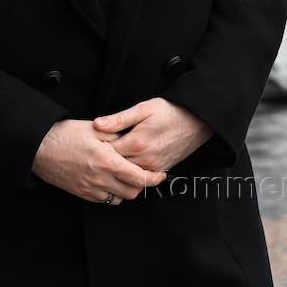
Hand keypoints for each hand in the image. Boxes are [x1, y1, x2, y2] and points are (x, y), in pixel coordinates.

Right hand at [32, 119, 166, 205]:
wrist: (40, 148)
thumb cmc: (65, 134)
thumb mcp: (95, 129)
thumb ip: (117, 137)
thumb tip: (132, 141)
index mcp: (108, 161)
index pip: (140, 178)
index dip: (154, 178)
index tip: (159, 175)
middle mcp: (101, 178)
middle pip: (133, 192)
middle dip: (142, 184)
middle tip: (143, 173)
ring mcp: (91, 189)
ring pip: (120, 198)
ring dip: (127, 189)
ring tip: (125, 176)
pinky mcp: (82, 194)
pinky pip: (104, 200)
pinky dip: (112, 193)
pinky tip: (109, 180)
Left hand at [93, 98, 212, 172]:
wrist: (196, 121)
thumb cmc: (169, 111)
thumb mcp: (143, 109)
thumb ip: (119, 119)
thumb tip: (97, 124)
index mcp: (137, 142)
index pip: (108, 152)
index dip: (98, 147)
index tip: (91, 144)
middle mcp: (145, 159)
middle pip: (116, 165)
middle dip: (106, 160)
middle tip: (95, 154)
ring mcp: (154, 167)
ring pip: (128, 174)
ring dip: (118, 167)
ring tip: (108, 159)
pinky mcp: (161, 170)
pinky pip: (142, 177)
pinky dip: (132, 172)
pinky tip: (126, 164)